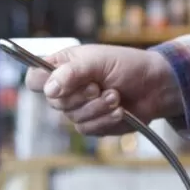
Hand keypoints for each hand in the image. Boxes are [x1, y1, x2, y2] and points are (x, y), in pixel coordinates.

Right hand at [24, 44, 182, 135]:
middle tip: (99, 87)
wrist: (155, 86)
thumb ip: (71, 72)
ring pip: (72, 117)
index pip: (34, 77)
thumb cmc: (128, 65)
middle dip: (80, 96)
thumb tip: (49, 89)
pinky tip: (120, 110)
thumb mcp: (98, 61)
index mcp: (63, 67)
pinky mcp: (92, 124)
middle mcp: (66, 88)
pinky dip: (105, 119)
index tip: (57, 84)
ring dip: (97, 108)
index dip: (40, 82)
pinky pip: (87, 128)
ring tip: (116, 96)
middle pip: (53, 101)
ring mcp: (78, 108)